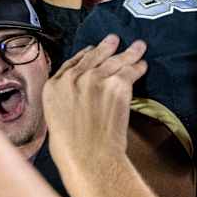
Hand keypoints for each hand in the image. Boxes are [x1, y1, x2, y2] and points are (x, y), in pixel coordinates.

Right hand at [42, 35, 147, 167]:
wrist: (88, 157)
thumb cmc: (71, 148)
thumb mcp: (54, 117)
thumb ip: (64, 100)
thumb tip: (77, 96)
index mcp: (53, 86)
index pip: (72, 63)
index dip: (85, 55)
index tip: (92, 50)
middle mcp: (73, 78)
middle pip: (94, 56)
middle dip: (106, 46)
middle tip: (115, 39)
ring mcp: (96, 79)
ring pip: (115, 59)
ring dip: (129, 52)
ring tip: (138, 46)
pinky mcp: (117, 85)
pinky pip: (130, 70)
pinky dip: (138, 67)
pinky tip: (143, 64)